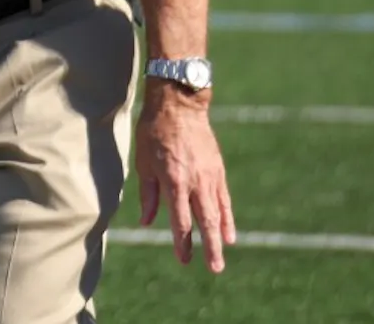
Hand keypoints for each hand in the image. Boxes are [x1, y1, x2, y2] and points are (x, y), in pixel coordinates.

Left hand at [135, 87, 236, 271]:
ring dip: (220, 237)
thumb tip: (147, 221)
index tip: (184, 259)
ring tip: (221, 259)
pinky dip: (228, 217)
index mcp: (174, 180)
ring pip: (218, 213)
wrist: (179, 104)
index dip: (182, 242)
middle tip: (213, 268)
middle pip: (205, 221)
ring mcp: (210, 176)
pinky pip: (224, 199)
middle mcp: (195, 181)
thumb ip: (148, 194)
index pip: (180, 220)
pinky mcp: (218, 169)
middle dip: (208, 247)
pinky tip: (229, 234)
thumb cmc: (154, 131)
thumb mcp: (144, 162)